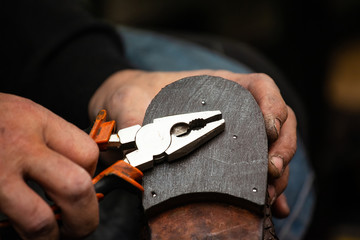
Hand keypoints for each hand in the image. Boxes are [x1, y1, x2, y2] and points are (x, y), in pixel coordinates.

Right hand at [0, 93, 98, 238]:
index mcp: (36, 121)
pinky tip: (14, 230)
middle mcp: (18, 145)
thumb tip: (83, 171)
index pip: (88, 154)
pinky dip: (17, 236)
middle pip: (76, 188)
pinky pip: (3, 226)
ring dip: (51, 238)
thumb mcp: (21, 114)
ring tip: (51, 237)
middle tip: (81, 226)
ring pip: (40, 221)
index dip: (92, 175)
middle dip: (85, 217)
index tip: (84, 184)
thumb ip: (50, 139)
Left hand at [89, 69, 295, 217]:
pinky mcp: (228, 156)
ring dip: (278, 172)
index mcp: (220, 86)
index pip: (260, 87)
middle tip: (271, 171)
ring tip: (269, 195)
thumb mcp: (128, 99)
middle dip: (282, 147)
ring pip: (272, 148)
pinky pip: (256, 169)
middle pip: (277, 121)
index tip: (269, 129)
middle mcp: (234, 109)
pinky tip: (273, 207)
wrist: (128, 110)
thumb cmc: (135, 97)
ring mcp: (234, 133)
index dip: (273, 105)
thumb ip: (130, 112)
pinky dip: (268, 188)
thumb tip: (137, 140)